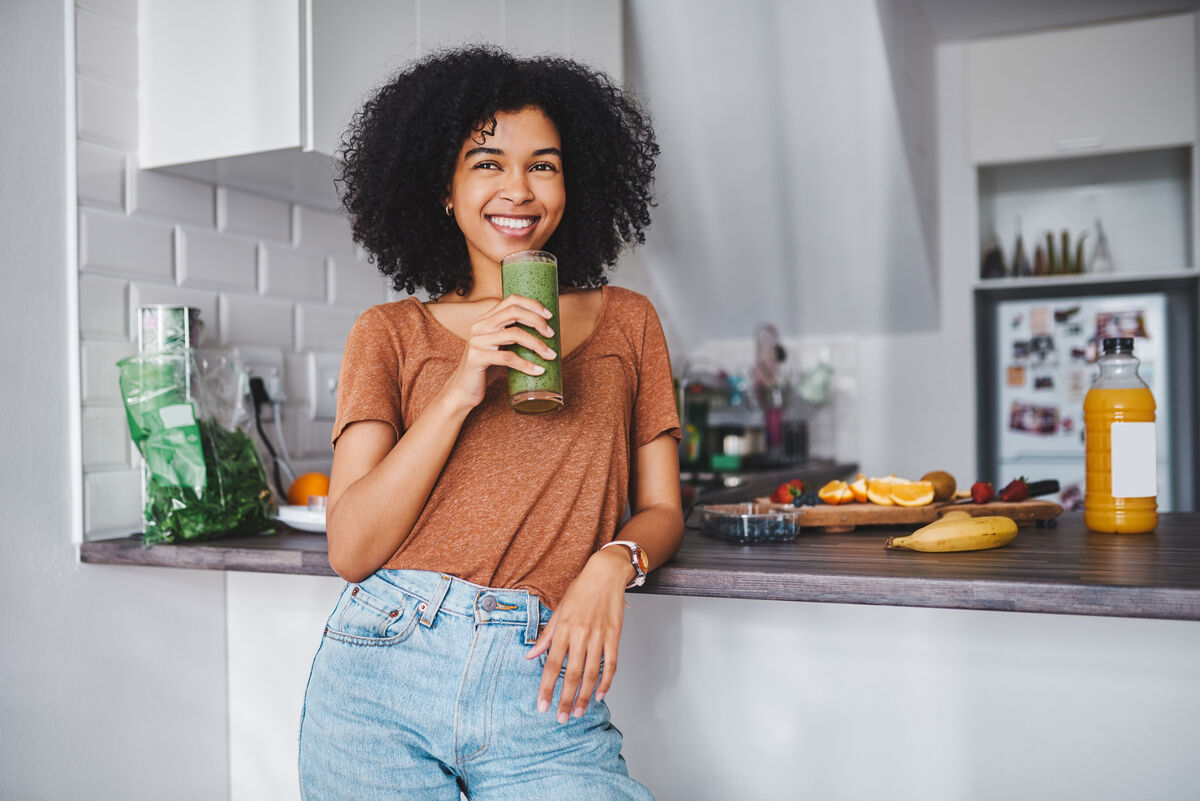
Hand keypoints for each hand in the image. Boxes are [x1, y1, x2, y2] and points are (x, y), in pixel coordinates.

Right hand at [442, 294, 555, 410]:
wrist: (464, 390)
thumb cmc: (487, 368)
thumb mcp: (500, 346)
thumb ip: (514, 336)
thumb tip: (546, 332)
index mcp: (486, 319)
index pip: (511, 300)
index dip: (532, 305)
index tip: (549, 316)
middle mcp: (480, 326)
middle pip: (514, 312)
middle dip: (537, 321)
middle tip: (551, 334)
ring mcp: (477, 341)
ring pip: (514, 334)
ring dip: (537, 344)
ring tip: (550, 355)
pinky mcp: (477, 358)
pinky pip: (508, 357)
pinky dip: (527, 364)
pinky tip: (538, 371)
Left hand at [525, 549, 632, 722]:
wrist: (605, 575)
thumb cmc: (580, 591)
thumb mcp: (559, 610)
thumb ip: (545, 636)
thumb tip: (530, 655)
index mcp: (563, 629)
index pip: (552, 665)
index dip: (547, 687)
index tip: (542, 705)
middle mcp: (580, 635)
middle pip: (572, 674)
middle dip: (565, 699)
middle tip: (560, 718)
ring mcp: (598, 637)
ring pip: (592, 674)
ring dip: (584, 696)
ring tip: (577, 712)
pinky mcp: (614, 637)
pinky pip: (611, 664)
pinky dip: (606, 682)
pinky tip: (600, 695)